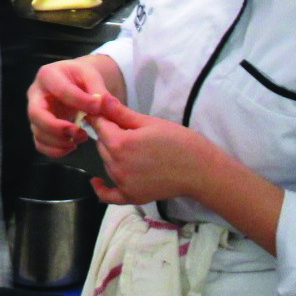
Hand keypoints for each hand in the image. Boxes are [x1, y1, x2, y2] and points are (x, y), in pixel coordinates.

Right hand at [27, 57, 116, 158]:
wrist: (73, 83)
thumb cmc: (80, 77)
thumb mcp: (91, 75)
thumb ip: (98, 90)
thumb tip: (102, 105)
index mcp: (48, 75)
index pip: (60, 91)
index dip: (80, 101)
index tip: (98, 108)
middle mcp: (35, 95)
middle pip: (36, 115)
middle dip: (58, 128)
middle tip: (79, 132)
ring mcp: (35, 113)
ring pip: (38, 133)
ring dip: (60, 142)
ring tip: (81, 138)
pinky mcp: (39, 127)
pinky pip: (40, 144)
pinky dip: (55, 150)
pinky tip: (72, 145)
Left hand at [88, 93, 214, 205]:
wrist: (200, 169)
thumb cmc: (179, 141)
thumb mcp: (149, 122)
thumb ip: (121, 113)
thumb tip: (100, 98)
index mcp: (120, 143)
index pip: (99, 125)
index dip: (100, 116)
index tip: (100, 110)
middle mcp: (116, 165)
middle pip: (101, 144)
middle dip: (108, 134)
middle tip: (125, 128)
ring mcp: (122, 183)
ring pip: (106, 163)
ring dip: (111, 154)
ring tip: (132, 148)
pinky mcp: (130, 197)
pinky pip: (108, 195)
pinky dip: (101, 189)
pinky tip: (96, 181)